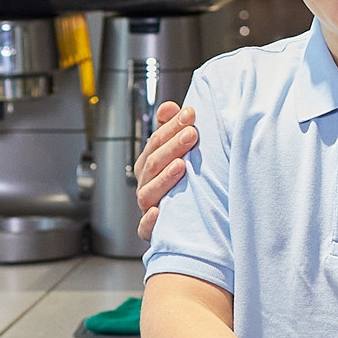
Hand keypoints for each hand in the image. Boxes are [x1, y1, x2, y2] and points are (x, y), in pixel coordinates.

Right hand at [134, 102, 197, 240]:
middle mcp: (146, 184)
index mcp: (149, 165)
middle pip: (153, 164)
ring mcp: (148, 207)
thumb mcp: (177, 152)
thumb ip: (170, 128)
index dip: (171, 127)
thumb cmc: (181, 181)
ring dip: (163, 179)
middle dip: (172, 146)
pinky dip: (149, 222)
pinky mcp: (152, 231)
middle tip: (191, 133)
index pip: (156, 142)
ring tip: (180, 165)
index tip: (190, 114)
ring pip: (149, 192)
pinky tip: (158, 212)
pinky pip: (145, 229)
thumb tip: (169, 106)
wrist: (189, 223)